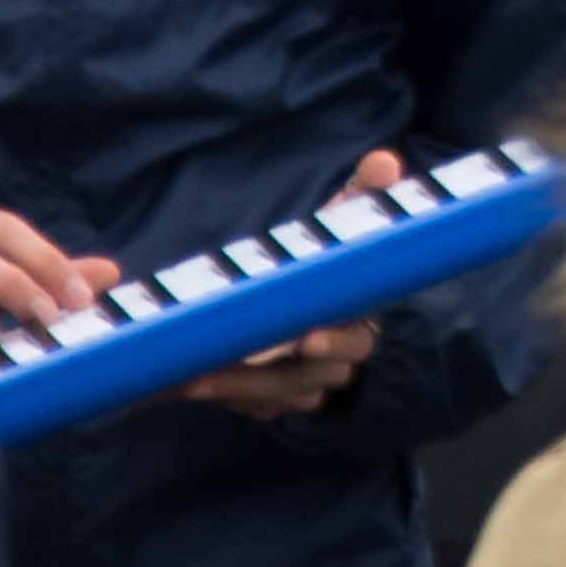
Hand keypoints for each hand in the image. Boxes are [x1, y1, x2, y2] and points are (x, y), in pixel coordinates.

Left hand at [177, 151, 403, 416]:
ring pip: (274, 396)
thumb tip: (386, 160)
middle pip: (308, 376)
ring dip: (231, 387)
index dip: (333, 339)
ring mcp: (307, 386)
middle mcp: (338, 360)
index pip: (355, 337)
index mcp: (360, 317)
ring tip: (186, 374)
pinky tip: (179, 383)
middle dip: (264, 372)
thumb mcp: (345, 226)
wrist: (316, 305)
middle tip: (224, 357)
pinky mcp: (276, 401)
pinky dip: (219, 396)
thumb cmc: (329, 258)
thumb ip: (365, 195)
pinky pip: (250, 406)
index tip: (305, 337)